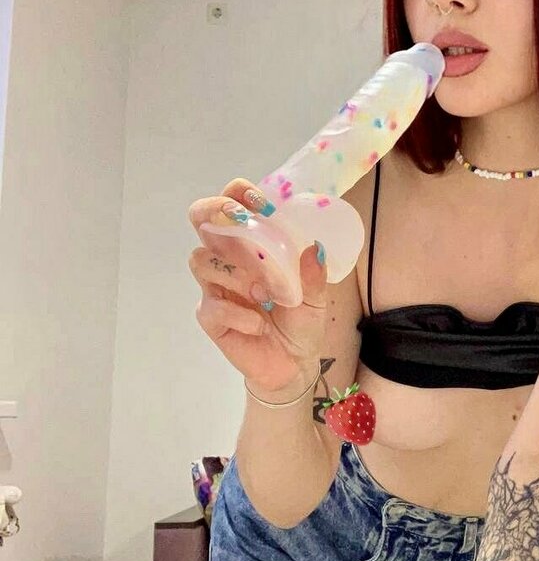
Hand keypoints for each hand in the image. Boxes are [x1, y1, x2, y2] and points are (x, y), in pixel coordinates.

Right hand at [187, 177, 327, 391]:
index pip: (232, 205)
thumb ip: (314, 274)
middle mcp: (228, 259)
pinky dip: (239, 314)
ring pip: (203, 260)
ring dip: (237, 275)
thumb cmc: (300, 322)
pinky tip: (259, 325)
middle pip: (201, 220)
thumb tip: (315, 247)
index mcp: (251, 245)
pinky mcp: (210, 316)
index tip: (258, 201)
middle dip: (215, 212)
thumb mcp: (315, 298)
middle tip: (240, 222)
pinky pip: (212, 305)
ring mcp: (215, 286)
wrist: (293, 365)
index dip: (236, 195)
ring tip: (265, 296)